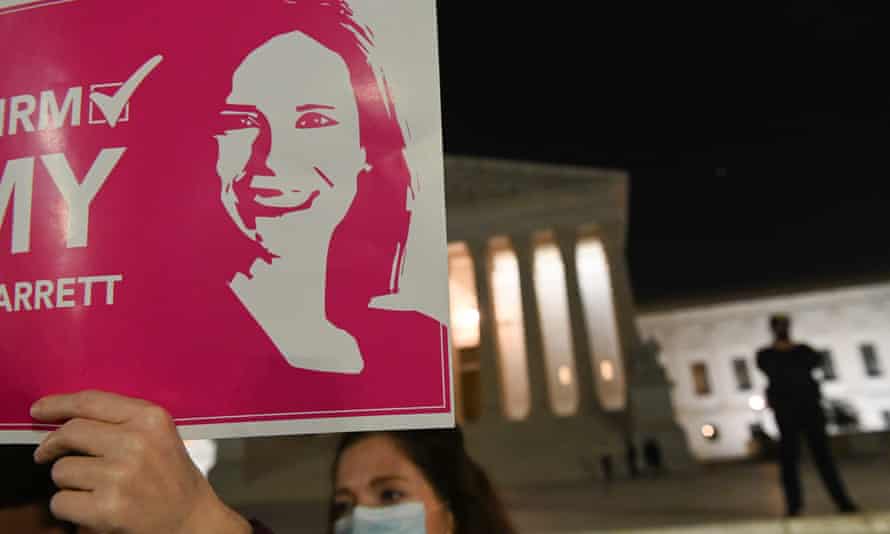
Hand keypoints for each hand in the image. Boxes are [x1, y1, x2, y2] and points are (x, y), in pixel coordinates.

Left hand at [31, 390, 250, 533]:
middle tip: (47, 455)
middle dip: (52, 445)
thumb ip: (121, 421)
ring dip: (68, 482)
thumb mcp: (159, 435)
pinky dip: (70, 508)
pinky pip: (60, 502)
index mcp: (151, 418)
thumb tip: (62, 418)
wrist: (191, 520)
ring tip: (94, 488)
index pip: (90, 402)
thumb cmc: (171, 476)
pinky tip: (93, 508)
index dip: (58, 404)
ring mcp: (120, 475)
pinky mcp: (107, 508)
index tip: (39, 409)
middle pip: (69, 433)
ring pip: (61, 471)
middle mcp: (136, 442)